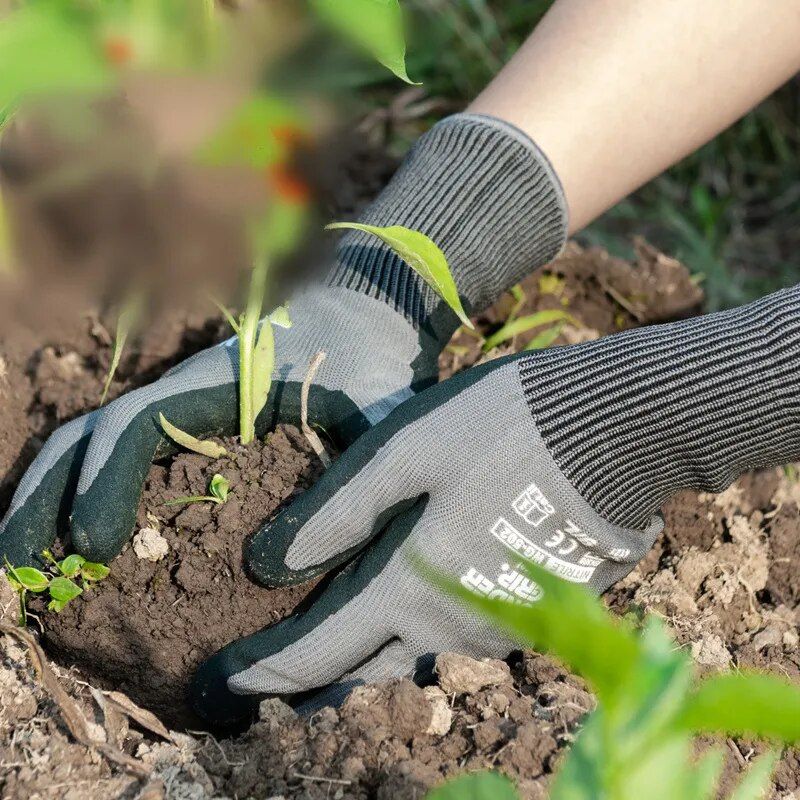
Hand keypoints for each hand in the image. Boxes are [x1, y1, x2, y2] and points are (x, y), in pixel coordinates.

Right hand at [1, 112, 567, 566]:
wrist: (372, 308)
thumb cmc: (373, 362)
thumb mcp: (375, 417)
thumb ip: (347, 478)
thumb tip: (273, 566)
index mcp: (219, 385)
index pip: (135, 425)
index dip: (103, 480)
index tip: (94, 544)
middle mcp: (187, 392)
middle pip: (89, 434)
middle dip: (45, 495)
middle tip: (18, 569)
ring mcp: (186, 405)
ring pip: (96, 442)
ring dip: (50, 495)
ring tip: (25, 563)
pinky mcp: (198, 421)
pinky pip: (127, 452)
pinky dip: (89, 490)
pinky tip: (81, 539)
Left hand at [193, 354, 662, 725]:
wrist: (614, 434)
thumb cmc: (501, 429)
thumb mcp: (405, 450)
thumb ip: (337, 510)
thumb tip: (270, 563)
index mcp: (409, 585)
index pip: (317, 650)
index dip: (264, 670)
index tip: (222, 683)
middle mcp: (450, 626)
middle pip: (364, 678)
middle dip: (311, 691)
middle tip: (270, 695)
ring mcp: (496, 628)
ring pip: (414, 662)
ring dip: (367, 669)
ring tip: (333, 663)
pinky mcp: (533, 614)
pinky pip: (458, 640)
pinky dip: (419, 641)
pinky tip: (410, 622)